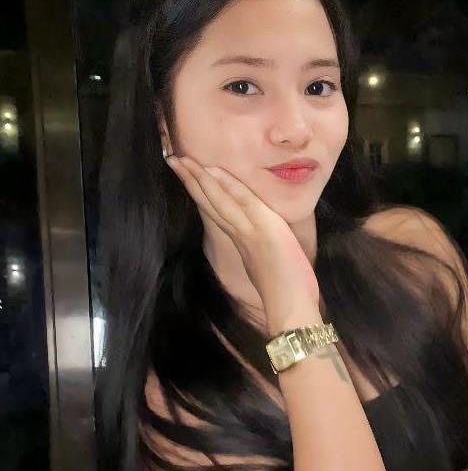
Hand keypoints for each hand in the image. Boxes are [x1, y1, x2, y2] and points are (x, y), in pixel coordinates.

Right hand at [166, 154, 319, 310]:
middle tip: (172, 160)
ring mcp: (249, 232)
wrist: (291, 310)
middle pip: (209, 203)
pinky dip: (226, 187)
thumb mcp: (270, 269)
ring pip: (218, 200)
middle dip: (191, 181)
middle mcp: (240, 236)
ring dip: (199, 178)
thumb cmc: (287, 296)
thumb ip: (262, 256)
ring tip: (181, 160)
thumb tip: (263, 251)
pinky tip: (211, 171)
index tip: (188, 177)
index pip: (217, 212)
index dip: (202, 194)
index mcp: (242, 243)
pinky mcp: (264, 231)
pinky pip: (241, 203)